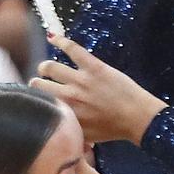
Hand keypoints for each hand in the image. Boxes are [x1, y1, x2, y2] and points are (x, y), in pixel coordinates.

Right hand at [29, 33, 166, 144]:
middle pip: (38, 85)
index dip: (36, 101)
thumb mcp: (86, 137)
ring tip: (46, 68)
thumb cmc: (114, 129)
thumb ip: (69, 131)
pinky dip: (60, 41)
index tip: (37, 99)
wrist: (137, 117)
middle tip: (40, 83)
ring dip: (45, 67)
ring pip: (50, 67)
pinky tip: (52, 37)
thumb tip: (59, 132)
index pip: (40, 104)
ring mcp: (80, 80)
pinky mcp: (93, 67)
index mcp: (65, 115)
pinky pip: (72, 49)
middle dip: (36, 84)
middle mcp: (67, 98)